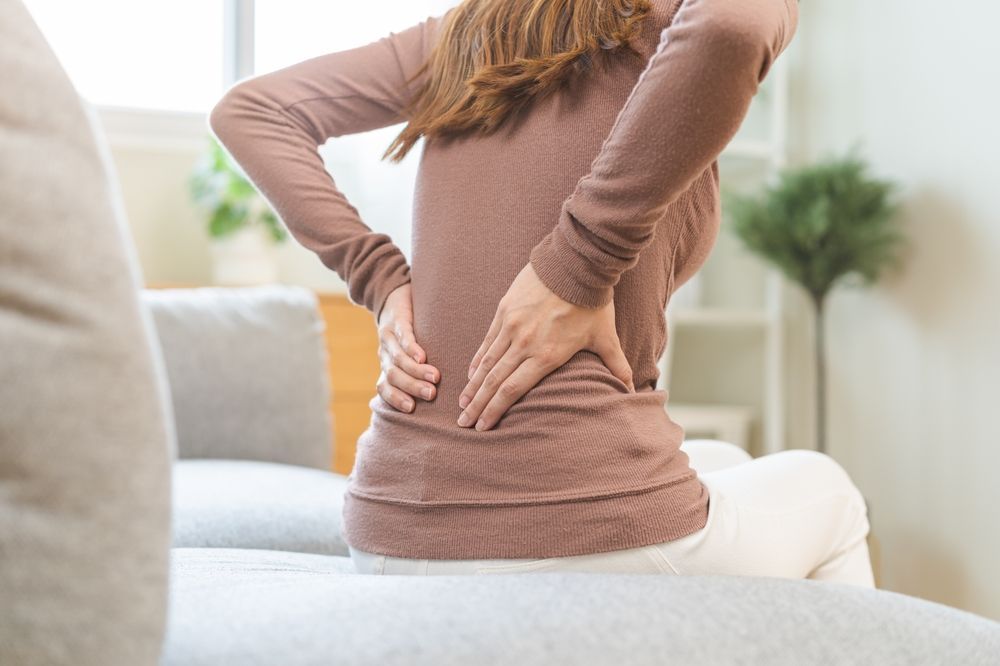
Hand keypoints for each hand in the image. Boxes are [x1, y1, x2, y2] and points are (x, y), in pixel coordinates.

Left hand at [375, 283, 439, 412]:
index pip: (384, 388)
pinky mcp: (396, 322)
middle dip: (411, 387)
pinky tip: (423, 357)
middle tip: (431, 395)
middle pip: (393, 376)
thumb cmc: (407, 334)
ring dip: (416, 371)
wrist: (392, 296)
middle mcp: (384, 355)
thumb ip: (415, 374)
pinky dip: (412, 349)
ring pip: (398, 359)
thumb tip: (437, 400)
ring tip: (435, 378)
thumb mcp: (406, 356)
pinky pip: (403, 337)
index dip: (395, 399)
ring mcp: (388, 338)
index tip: (412, 410)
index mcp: (386, 367)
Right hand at [457, 262, 634, 430]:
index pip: (513, 390)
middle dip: (477, 405)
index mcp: (547, 355)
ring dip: (473, 386)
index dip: (495, 411)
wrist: (576, 263)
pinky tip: (471, 374)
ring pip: (486, 363)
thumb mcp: (606, 337)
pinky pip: (487, 340)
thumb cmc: (593, 302)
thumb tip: (634, 390)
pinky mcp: (505, 309)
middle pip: (494, 382)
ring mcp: (512, 326)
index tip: (483, 427)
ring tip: (462, 404)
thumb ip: (617, 366)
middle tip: (463, 424)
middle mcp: (524, 343)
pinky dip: (478, 359)